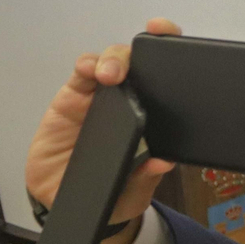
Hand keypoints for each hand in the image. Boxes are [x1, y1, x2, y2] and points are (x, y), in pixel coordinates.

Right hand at [27, 17, 181, 243]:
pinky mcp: (72, 99)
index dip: (174, 58)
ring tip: (111, 74)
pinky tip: (89, 70)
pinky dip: (86, 65)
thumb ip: (147, 175)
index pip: (168, 83)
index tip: (179, 44)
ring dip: (113, 60)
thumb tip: (163, 162)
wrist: (65, 199)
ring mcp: (100, 97)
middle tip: (145, 54)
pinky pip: (80, 75)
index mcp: (153, 118)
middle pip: (139, 63)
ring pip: (109, 62)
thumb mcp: (135, 190)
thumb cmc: (110, 190)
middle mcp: (130, 101)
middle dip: (143, 50)